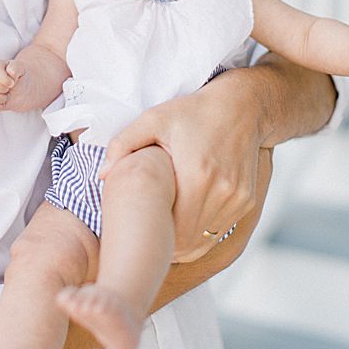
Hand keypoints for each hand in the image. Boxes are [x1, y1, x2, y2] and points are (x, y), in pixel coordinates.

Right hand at [0, 59, 26, 113]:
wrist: (24, 88)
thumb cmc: (20, 76)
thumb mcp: (21, 68)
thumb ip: (15, 67)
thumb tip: (10, 74)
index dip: (5, 79)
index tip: (13, 82)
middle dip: (4, 88)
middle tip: (10, 88)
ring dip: (2, 98)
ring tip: (7, 95)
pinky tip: (4, 102)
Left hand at [102, 76, 264, 260]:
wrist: (243, 106)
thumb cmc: (195, 112)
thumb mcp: (154, 118)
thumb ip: (123, 144)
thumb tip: (102, 175)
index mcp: (197, 176)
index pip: (172, 230)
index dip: (154, 235)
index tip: (139, 228)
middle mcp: (221, 191)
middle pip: (188, 241)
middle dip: (166, 242)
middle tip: (148, 232)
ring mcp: (237, 198)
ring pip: (204, 240)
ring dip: (185, 240)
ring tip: (166, 228)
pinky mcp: (246, 200)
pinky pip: (220, 230)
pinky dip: (203, 230)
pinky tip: (188, 218)